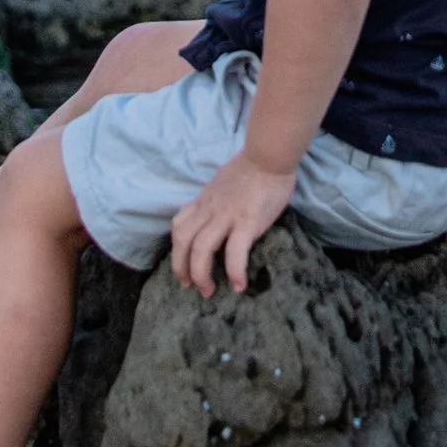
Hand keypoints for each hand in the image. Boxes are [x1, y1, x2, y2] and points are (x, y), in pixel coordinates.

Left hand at [169, 148, 298, 296]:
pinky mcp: (247, 222)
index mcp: (204, 201)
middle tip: (189, 286)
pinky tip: (240, 286)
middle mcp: (209, 210)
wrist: (269, 155)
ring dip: (201, 274)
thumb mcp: (223, 182)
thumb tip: (220, 214)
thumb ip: (217, 199)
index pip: (179, 226)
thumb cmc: (253, 166)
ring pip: (201, 249)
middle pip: (182, 241)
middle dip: (181, 268)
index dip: (176, 249)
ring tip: (208, 291)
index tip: (183, 265)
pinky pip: (235, 252)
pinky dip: (234, 271)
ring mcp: (226, 216)